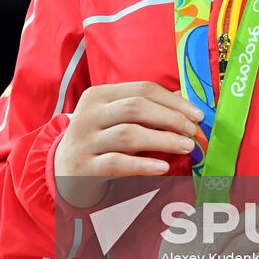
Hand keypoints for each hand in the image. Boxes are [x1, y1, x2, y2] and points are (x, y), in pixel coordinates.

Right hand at [54, 81, 203, 206]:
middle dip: (171, 119)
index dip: (173, 101)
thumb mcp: (116, 117)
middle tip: (193, 132)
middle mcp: (89, 114)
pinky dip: (143, 164)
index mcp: (99, 94)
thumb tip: (184, 103)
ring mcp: (84, 140)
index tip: (197, 114)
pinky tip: (163, 167)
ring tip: (186, 147)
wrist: (60, 170)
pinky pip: (117, 163)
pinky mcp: (83, 167)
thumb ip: (145, 108)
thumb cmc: (99, 139)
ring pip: (129, 134)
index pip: (142, 89)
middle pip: (137, 108)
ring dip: (163, 140)